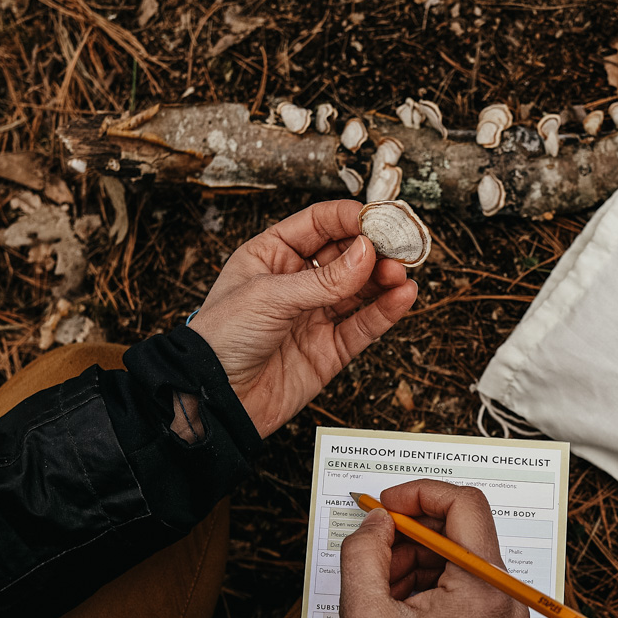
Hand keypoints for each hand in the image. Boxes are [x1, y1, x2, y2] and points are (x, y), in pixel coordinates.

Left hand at [187, 200, 417, 438]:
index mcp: (271, 256)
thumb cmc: (221, 339)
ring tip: (401, 273)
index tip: (377, 219)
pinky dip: (385, 311)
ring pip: (360, 291)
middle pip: (346, 256)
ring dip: (383, 280)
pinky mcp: (329, 350)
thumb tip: (367, 253)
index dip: (349, 219)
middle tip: (398, 247)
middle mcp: (296, 283)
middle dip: (373, 250)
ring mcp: (314, 317)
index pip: (318, 225)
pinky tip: (402, 297)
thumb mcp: (269, 296)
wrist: (215, 399)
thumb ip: (324, 279)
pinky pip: (363, 326)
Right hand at [338, 480, 529, 617]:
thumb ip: (364, 551)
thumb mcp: (363, 614)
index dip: (420, 493)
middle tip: (373, 556)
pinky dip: (428, 581)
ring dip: (415, 560)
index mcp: (483, 589)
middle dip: (412, 533)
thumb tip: (378, 519)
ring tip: (381, 595)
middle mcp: (506, 597)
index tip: (386, 506)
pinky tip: (398, 608)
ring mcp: (504, 613)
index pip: (465, 504)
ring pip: (458, 554)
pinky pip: (463, 581)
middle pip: (462, 529)